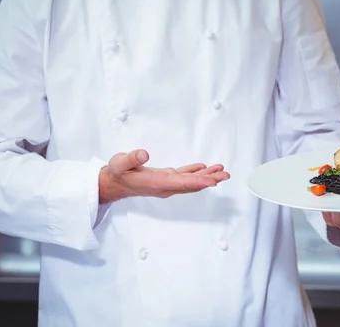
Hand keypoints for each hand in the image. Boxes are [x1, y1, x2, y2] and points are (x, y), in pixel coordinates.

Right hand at [99, 149, 229, 203]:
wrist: (113, 183)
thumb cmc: (116, 173)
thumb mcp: (119, 163)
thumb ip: (131, 158)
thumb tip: (143, 153)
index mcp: (156, 183)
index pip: (182, 183)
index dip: (199, 182)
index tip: (213, 181)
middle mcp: (165, 186)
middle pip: (191, 184)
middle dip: (209, 179)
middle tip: (225, 175)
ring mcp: (166, 184)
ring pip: (190, 181)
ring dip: (206, 176)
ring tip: (221, 171)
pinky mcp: (165, 179)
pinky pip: (183, 177)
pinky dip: (195, 173)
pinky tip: (203, 168)